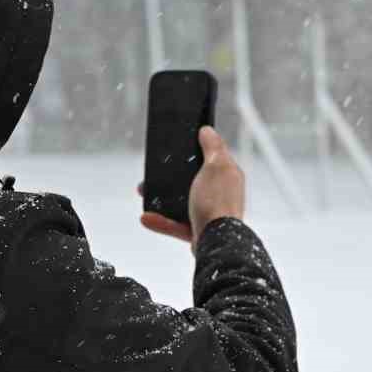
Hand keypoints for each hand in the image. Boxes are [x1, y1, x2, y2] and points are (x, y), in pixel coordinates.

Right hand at [138, 127, 244, 247]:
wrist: (217, 242)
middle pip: (192, 179)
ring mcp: (210, 212)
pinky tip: (146, 217)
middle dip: (171, 176)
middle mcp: (221, 193)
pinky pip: (176, 223)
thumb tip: (207, 130)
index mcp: (228, 175)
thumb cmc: (217, 201)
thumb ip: (213, 146)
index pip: (212, 156)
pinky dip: (161, 221)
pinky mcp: (199, 230)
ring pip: (181, 201)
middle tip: (153, 171)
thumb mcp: (215, 166)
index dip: (195, 149)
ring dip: (161, 198)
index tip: (177, 147)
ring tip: (143, 191)